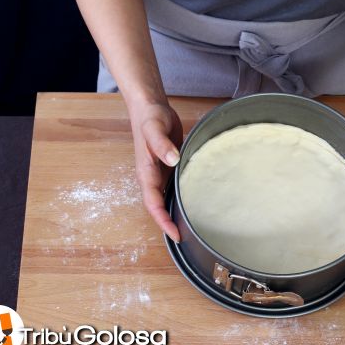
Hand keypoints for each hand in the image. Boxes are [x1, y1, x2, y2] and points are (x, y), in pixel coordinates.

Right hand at [129, 101, 182, 240]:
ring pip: (167, 199)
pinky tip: (197, 202)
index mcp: (146, 173)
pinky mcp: (169, 168)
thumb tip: (172, 160)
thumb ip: (162, 144)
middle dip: (170, 224)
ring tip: (194, 227)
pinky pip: (175, 188)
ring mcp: (161, 174)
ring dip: (176, 213)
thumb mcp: (155, 128)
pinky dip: (183, 198)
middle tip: (189, 238)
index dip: (163, 221)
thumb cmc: (150, 117)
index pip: (153, 204)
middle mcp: (152, 177)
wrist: (150, 107)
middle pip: (160, 207)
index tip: (175, 234)